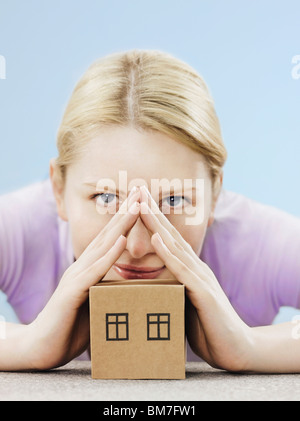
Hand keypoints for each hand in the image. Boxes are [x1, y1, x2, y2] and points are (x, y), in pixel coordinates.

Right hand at [27, 188, 140, 369]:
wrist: (41, 348)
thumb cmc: (73, 327)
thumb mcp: (98, 303)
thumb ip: (111, 290)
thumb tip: (132, 285)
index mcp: (90, 269)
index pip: (111, 238)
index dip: (127, 218)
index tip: (143, 201)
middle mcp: (83, 267)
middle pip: (108, 233)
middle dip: (126, 211)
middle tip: (142, 189)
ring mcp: (77, 277)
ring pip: (103, 245)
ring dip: (121, 224)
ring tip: (137, 205)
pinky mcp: (73, 293)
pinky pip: (94, 271)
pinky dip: (109, 254)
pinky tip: (120, 240)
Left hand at [139, 185, 252, 371]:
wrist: (235, 350)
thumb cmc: (206, 328)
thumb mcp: (183, 304)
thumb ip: (169, 291)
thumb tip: (148, 287)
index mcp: (189, 271)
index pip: (168, 240)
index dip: (152, 221)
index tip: (136, 203)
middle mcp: (195, 268)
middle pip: (170, 235)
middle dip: (152, 213)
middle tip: (137, 190)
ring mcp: (200, 278)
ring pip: (175, 246)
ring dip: (157, 225)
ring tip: (141, 205)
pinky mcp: (203, 294)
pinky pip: (183, 270)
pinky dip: (168, 253)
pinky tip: (157, 238)